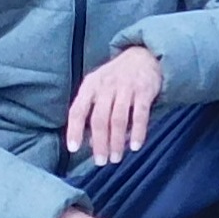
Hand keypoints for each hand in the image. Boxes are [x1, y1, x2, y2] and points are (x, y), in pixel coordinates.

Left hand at [61, 43, 161, 164]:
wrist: (143, 55)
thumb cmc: (117, 79)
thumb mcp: (99, 89)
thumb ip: (93, 112)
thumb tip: (89, 142)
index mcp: (90, 86)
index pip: (77, 110)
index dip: (74, 130)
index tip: (74, 149)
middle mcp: (105, 86)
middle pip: (99, 119)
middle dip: (99, 143)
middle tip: (101, 162)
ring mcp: (125, 87)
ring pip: (118, 119)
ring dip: (116, 141)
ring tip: (116, 158)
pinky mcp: (144, 90)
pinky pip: (140, 114)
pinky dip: (138, 132)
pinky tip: (135, 146)